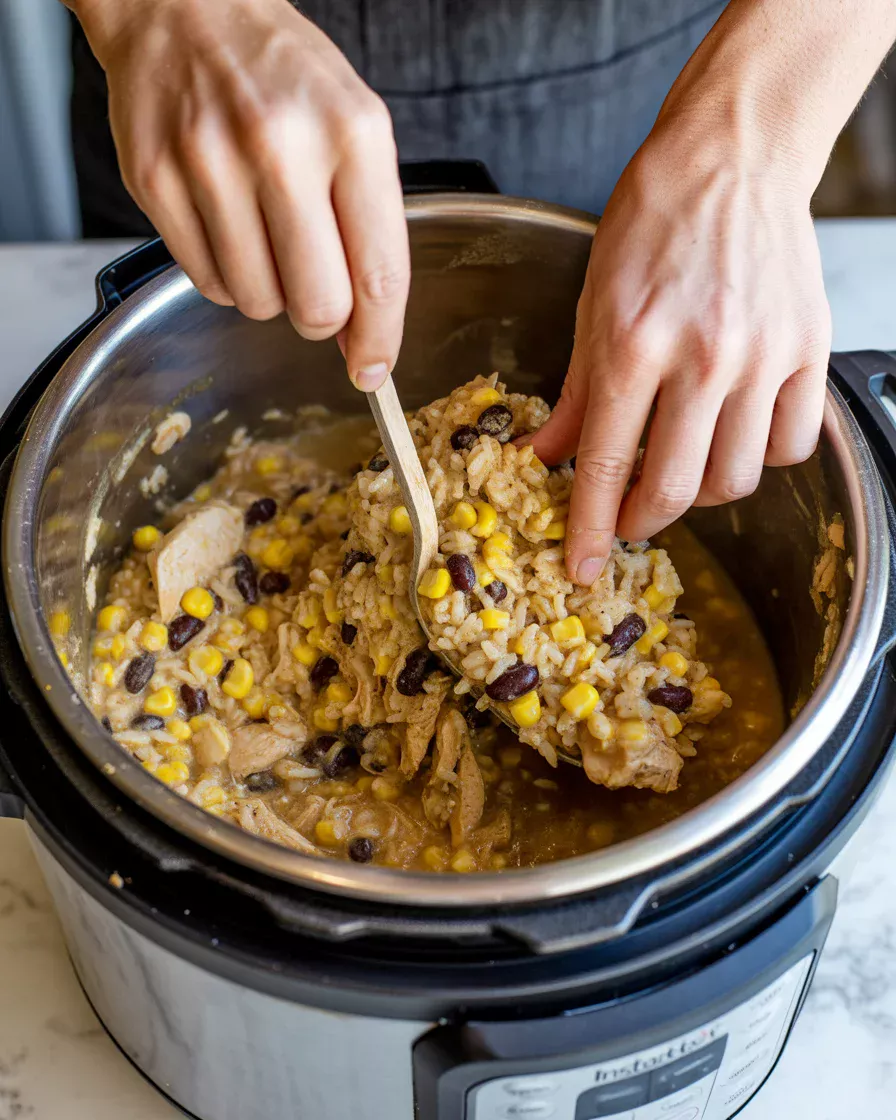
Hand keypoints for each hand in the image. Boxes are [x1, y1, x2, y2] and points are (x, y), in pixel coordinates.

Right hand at [74, 0, 407, 390]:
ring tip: (264, 235)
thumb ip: (370, 227)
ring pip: (258, 303)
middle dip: (321, 318)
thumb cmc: (280, 71)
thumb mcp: (355, 126)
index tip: (374, 369)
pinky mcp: (155, 180)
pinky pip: (205, 282)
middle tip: (314, 290)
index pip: (379, 273)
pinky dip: (223, 275)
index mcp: (352, 133)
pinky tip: (226, 226)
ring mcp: (210, 164)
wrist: (183, 3)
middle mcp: (282, 148)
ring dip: (269, 292)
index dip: (380, 338)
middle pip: (317, 306)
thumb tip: (365, 332)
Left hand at [530, 117, 830, 585]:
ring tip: (680, 468)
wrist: (731, 159)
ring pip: (735, 480)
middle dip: (643, 521)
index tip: (583, 568)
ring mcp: (763, 357)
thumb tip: (549, 456)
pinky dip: (759, 458)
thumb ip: (576, 393)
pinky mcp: (808, 352)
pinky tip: (733, 434)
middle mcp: (703, 356)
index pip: (608, 464)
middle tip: (628, 517)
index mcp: (635, 343)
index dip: (592, 528)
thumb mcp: (591, 305)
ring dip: (700, 494)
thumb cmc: (653, 221)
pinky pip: (789, 445)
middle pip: (676, 488)